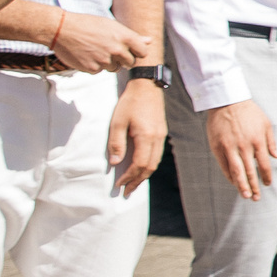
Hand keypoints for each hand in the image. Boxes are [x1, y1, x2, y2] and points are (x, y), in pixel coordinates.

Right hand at [48, 11, 152, 73]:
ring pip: (115, 68)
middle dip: (123, 59)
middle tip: (110, 50)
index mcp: (125, 37)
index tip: (130, 50)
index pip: (143, 52)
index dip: (137, 52)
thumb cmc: (88, 25)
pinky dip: (95, 66)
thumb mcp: (112, 26)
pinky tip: (87, 55)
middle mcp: (117, 49)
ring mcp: (104, 60)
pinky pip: (99, 71)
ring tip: (97, 50)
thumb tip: (149, 41)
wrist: (61, 29)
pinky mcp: (92, 68)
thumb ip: (132, 36)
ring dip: (109, 63)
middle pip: (130, 63)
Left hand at [108, 79, 167, 195]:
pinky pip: (157, 154)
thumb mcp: (117, 122)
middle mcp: (157, 138)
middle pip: (150, 167)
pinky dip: (149, 165)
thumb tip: (115, 162)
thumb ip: (116, 143)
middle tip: (127, 191)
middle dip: (138, 181)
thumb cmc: (130, 102)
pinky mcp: (161, 132)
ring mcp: (161, 135)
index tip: (118, 185)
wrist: (147, 85)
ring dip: (144, 175)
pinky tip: (141, 167)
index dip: (129, 177)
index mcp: (147, 137)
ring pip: (155, 162)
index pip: (140, 164)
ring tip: (134, 183)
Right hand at [202, 99, 276, 199]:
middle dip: (254, 186)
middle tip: (256, 198)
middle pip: (250, 171)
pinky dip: (229, 176)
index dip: (266, 176)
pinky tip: (233, 182)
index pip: (263, 164)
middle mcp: (244, 146)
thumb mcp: (266, 124)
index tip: (267, 184)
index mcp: (257, 141)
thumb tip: (276, 157)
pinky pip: (224, 165)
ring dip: (241, 185)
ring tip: (245, 196)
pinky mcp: (217, 147)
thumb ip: (271, 142)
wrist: (228, 102)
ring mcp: (229, 148)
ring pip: (236, 171)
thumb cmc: (249, 112)